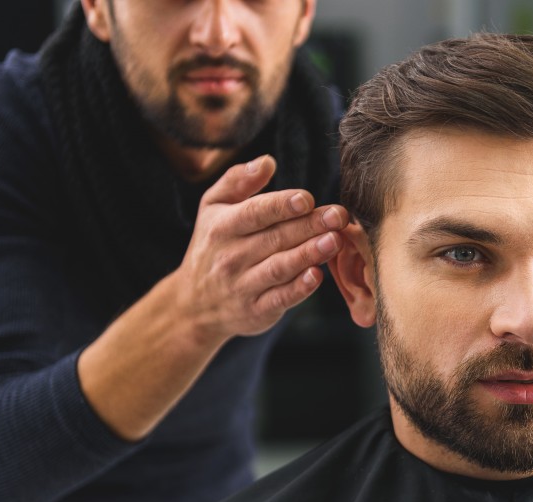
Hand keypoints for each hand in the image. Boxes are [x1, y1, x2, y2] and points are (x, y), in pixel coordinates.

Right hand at [174, 154, 347, 344]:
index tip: (307, 199)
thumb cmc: (213, 244)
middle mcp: (231, 256)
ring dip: (308, 254)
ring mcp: (243, 285)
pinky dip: (299, 289)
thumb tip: (267, 161)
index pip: (255, 212)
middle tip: (338, 216)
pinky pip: (280, 299)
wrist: (194, 304)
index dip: (281, 205)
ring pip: (279, 267)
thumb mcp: (213, 207)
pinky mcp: (256, 310)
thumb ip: (238, 181)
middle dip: (309, 226)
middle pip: (275, 238)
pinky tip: (317, 275)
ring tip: (334, 241)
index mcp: (222, 226)